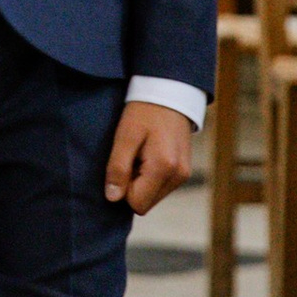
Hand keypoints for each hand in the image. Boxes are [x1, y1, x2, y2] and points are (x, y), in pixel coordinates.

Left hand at [105, 97, 192, 211]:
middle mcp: (178, 176)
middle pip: (146, 203)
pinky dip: (151, 176)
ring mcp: (184, 174)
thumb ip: (118, 168)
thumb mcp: (125, 136)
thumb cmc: (144, 112)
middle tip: (132, 157)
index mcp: (164, 168)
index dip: (124, 188)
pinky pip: (161, 186)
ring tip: (141, 153)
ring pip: (153, 196)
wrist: (169, 92)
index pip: (137, 204)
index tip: (124, 163)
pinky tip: (150, 154)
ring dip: (142, 181)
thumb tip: (112, 198)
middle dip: (133, 186)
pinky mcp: (184, 171)